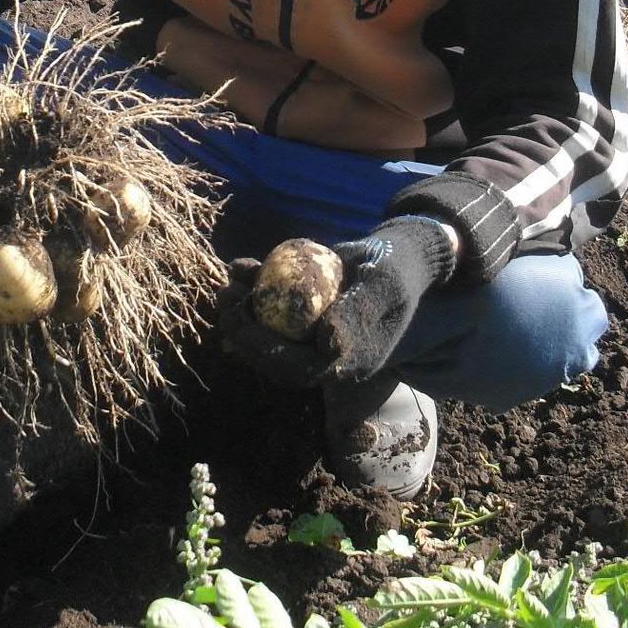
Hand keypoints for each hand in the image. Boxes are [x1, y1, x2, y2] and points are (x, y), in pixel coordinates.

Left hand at [219, 218, 456, 388]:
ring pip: (270, 330)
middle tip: (224, 301)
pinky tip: (240, 266)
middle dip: (244, 331)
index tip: (241, 325)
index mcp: (347, 362)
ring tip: (225, 285)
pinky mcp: (305, 312)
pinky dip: (254, 286)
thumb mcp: (383, 287)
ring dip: (243, 309)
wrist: (402, 258)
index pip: (298, 369)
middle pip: (275, 356)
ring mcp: (313, 334)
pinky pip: (275, 305)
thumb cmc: (396, 271)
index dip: (265, 351)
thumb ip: (357, 313)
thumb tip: (326, 343)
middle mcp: (326, 354)